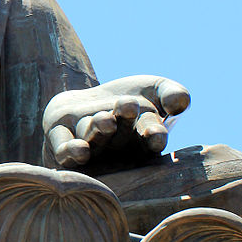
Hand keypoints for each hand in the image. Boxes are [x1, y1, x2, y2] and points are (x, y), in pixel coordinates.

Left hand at [43, 75, 190, 171]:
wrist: (89, 100)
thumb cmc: (130, 97)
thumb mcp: (154, 90)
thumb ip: (172, 93)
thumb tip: (181, 102)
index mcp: (142, 140)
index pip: (151, 139)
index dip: (154, 136)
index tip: (156, 133)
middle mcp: (116, 149)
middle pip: (120, 137)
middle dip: (123, 123)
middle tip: (126, 106)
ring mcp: (89, 147)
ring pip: (93, 141)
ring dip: (98, 132)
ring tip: (104, 119)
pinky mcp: (61, 143)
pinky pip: (65, 152)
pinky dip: (71, 152)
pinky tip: (78, 149)